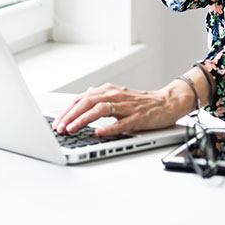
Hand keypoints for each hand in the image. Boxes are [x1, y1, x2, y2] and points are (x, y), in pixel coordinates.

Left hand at [52, 81, 193, 138]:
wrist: (167, 102)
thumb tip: (79, 101)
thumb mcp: (116, 97)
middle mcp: (116, 96)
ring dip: (83, 120)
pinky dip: (109, 128)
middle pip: (87, 102)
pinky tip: (99, 133)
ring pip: (100, 110)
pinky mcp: (138, 118)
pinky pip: (121, 123)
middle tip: (60, 128)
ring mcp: (127, 107)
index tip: (57, 123)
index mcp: (108, 91)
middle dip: (70, 115)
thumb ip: (99, 99)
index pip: (82, 99)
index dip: (67, 111)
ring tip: (73, 129)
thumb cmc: (141, 103)